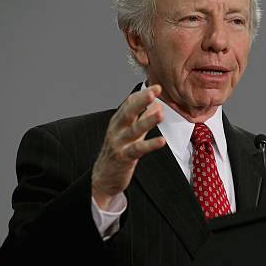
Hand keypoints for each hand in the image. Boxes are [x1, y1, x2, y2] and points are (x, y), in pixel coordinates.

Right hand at [91, 85, 165, 209]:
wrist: (103, 178)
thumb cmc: (118, 153)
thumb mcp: (130, 133)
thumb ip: (142, 119)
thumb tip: (157, 105)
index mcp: (118, 122)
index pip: (129, 103)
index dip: (142, 94)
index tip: (157, 87)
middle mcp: (116, 130)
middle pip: (128, 112)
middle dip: (141, 101)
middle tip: (154, 91)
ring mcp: (119, 144)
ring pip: (133, 130)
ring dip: (147, 121)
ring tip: (160, 113)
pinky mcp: (123, 158)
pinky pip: (137, 150)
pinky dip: (150, 145)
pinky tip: (161, 141)